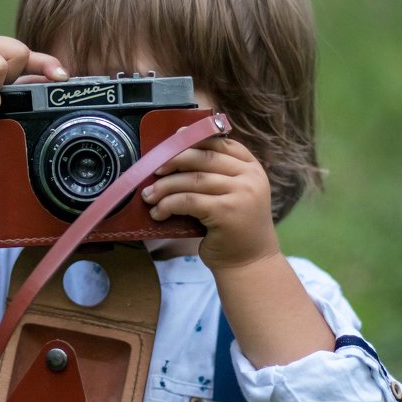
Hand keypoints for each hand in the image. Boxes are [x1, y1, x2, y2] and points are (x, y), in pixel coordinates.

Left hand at [141, 135, 278, 269]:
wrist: (248, 263)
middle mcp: (250, 176)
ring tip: (149, 196)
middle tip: (153, 169)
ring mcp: (241, 193)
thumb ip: (214, 175)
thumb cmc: (232, 228)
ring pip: (193, 179)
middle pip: (204, 157)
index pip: (220, 142)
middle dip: (173, 160)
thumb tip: (173, 156)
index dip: (193, 138)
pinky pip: (189, 200)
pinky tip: (158, 213)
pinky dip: (168, 204)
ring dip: (165, 186)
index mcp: (251, 167)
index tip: (171, 139)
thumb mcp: (231, 194)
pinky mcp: (227, 212)